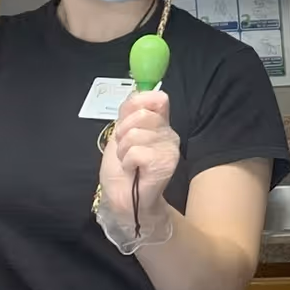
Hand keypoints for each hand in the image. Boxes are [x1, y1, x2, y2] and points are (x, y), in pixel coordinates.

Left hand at [97, 90, 179, 251]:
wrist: (123, 198)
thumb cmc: (121, 169)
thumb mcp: (119, 134)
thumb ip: (129, 112)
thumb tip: (139, 91)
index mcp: (159, 123)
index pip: (156, 98)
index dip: (136, 105)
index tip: (126, 123)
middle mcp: (168, 132)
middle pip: (140, 114)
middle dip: (122, 132)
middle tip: (124, 149)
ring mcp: (170, 147)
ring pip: (135, 134)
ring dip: (123, 150)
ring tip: (128, 162)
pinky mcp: (166, 162)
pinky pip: (137, 152)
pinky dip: (128, 162)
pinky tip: (134, 170)